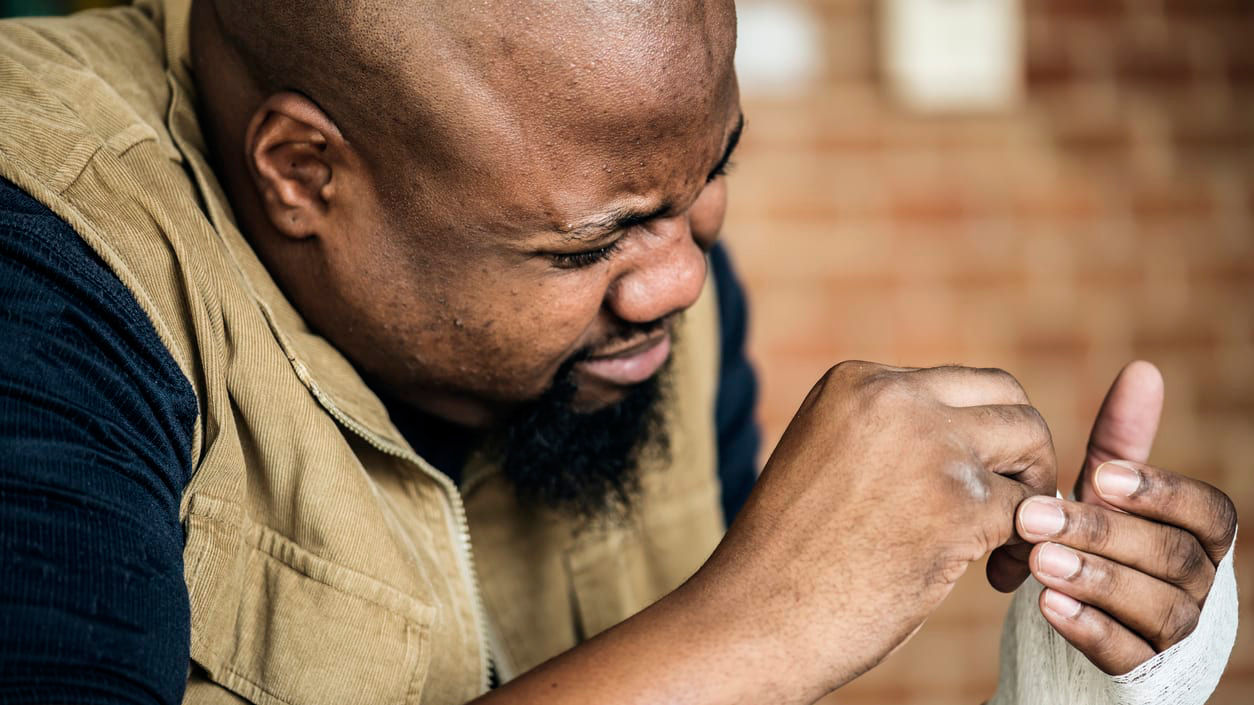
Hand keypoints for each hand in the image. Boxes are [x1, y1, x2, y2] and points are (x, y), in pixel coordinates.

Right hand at [691, 362, 1056, 700]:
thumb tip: (969, 443)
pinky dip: (1023, 547)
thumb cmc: (789, 558)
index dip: (975, 438)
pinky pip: (1031, 511)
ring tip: (1002, 546)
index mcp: (855, 380)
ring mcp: (928, 445)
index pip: (955, 385)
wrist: (752, 621)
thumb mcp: (829, 459)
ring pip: (1031, 441)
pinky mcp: (958, 504)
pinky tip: (994, 579)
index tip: (961, 489)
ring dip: (1032, 493)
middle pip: (1007, 397)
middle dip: (1020, 453)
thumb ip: (887, 435)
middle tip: (1007, 509)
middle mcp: (892, 396)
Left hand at [1015, 361, 1237, 674]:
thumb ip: (1123, 443)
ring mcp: (1174, 632)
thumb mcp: (1108, 495)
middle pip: (1173, 558)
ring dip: (1096, 580)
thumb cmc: (1100, 544)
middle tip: (1036, 516)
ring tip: (1037, 560)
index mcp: (1199, 537)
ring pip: (1157, 608)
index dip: (1161, 493)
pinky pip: (1127, 656)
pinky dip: (1090, 630)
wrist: (1080, 623)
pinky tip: (1048, 606)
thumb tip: (1144, 369)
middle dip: (1104, 534)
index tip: (1102, 476)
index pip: (1210, 514)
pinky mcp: (1142, 673)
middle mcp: (1199, 585)